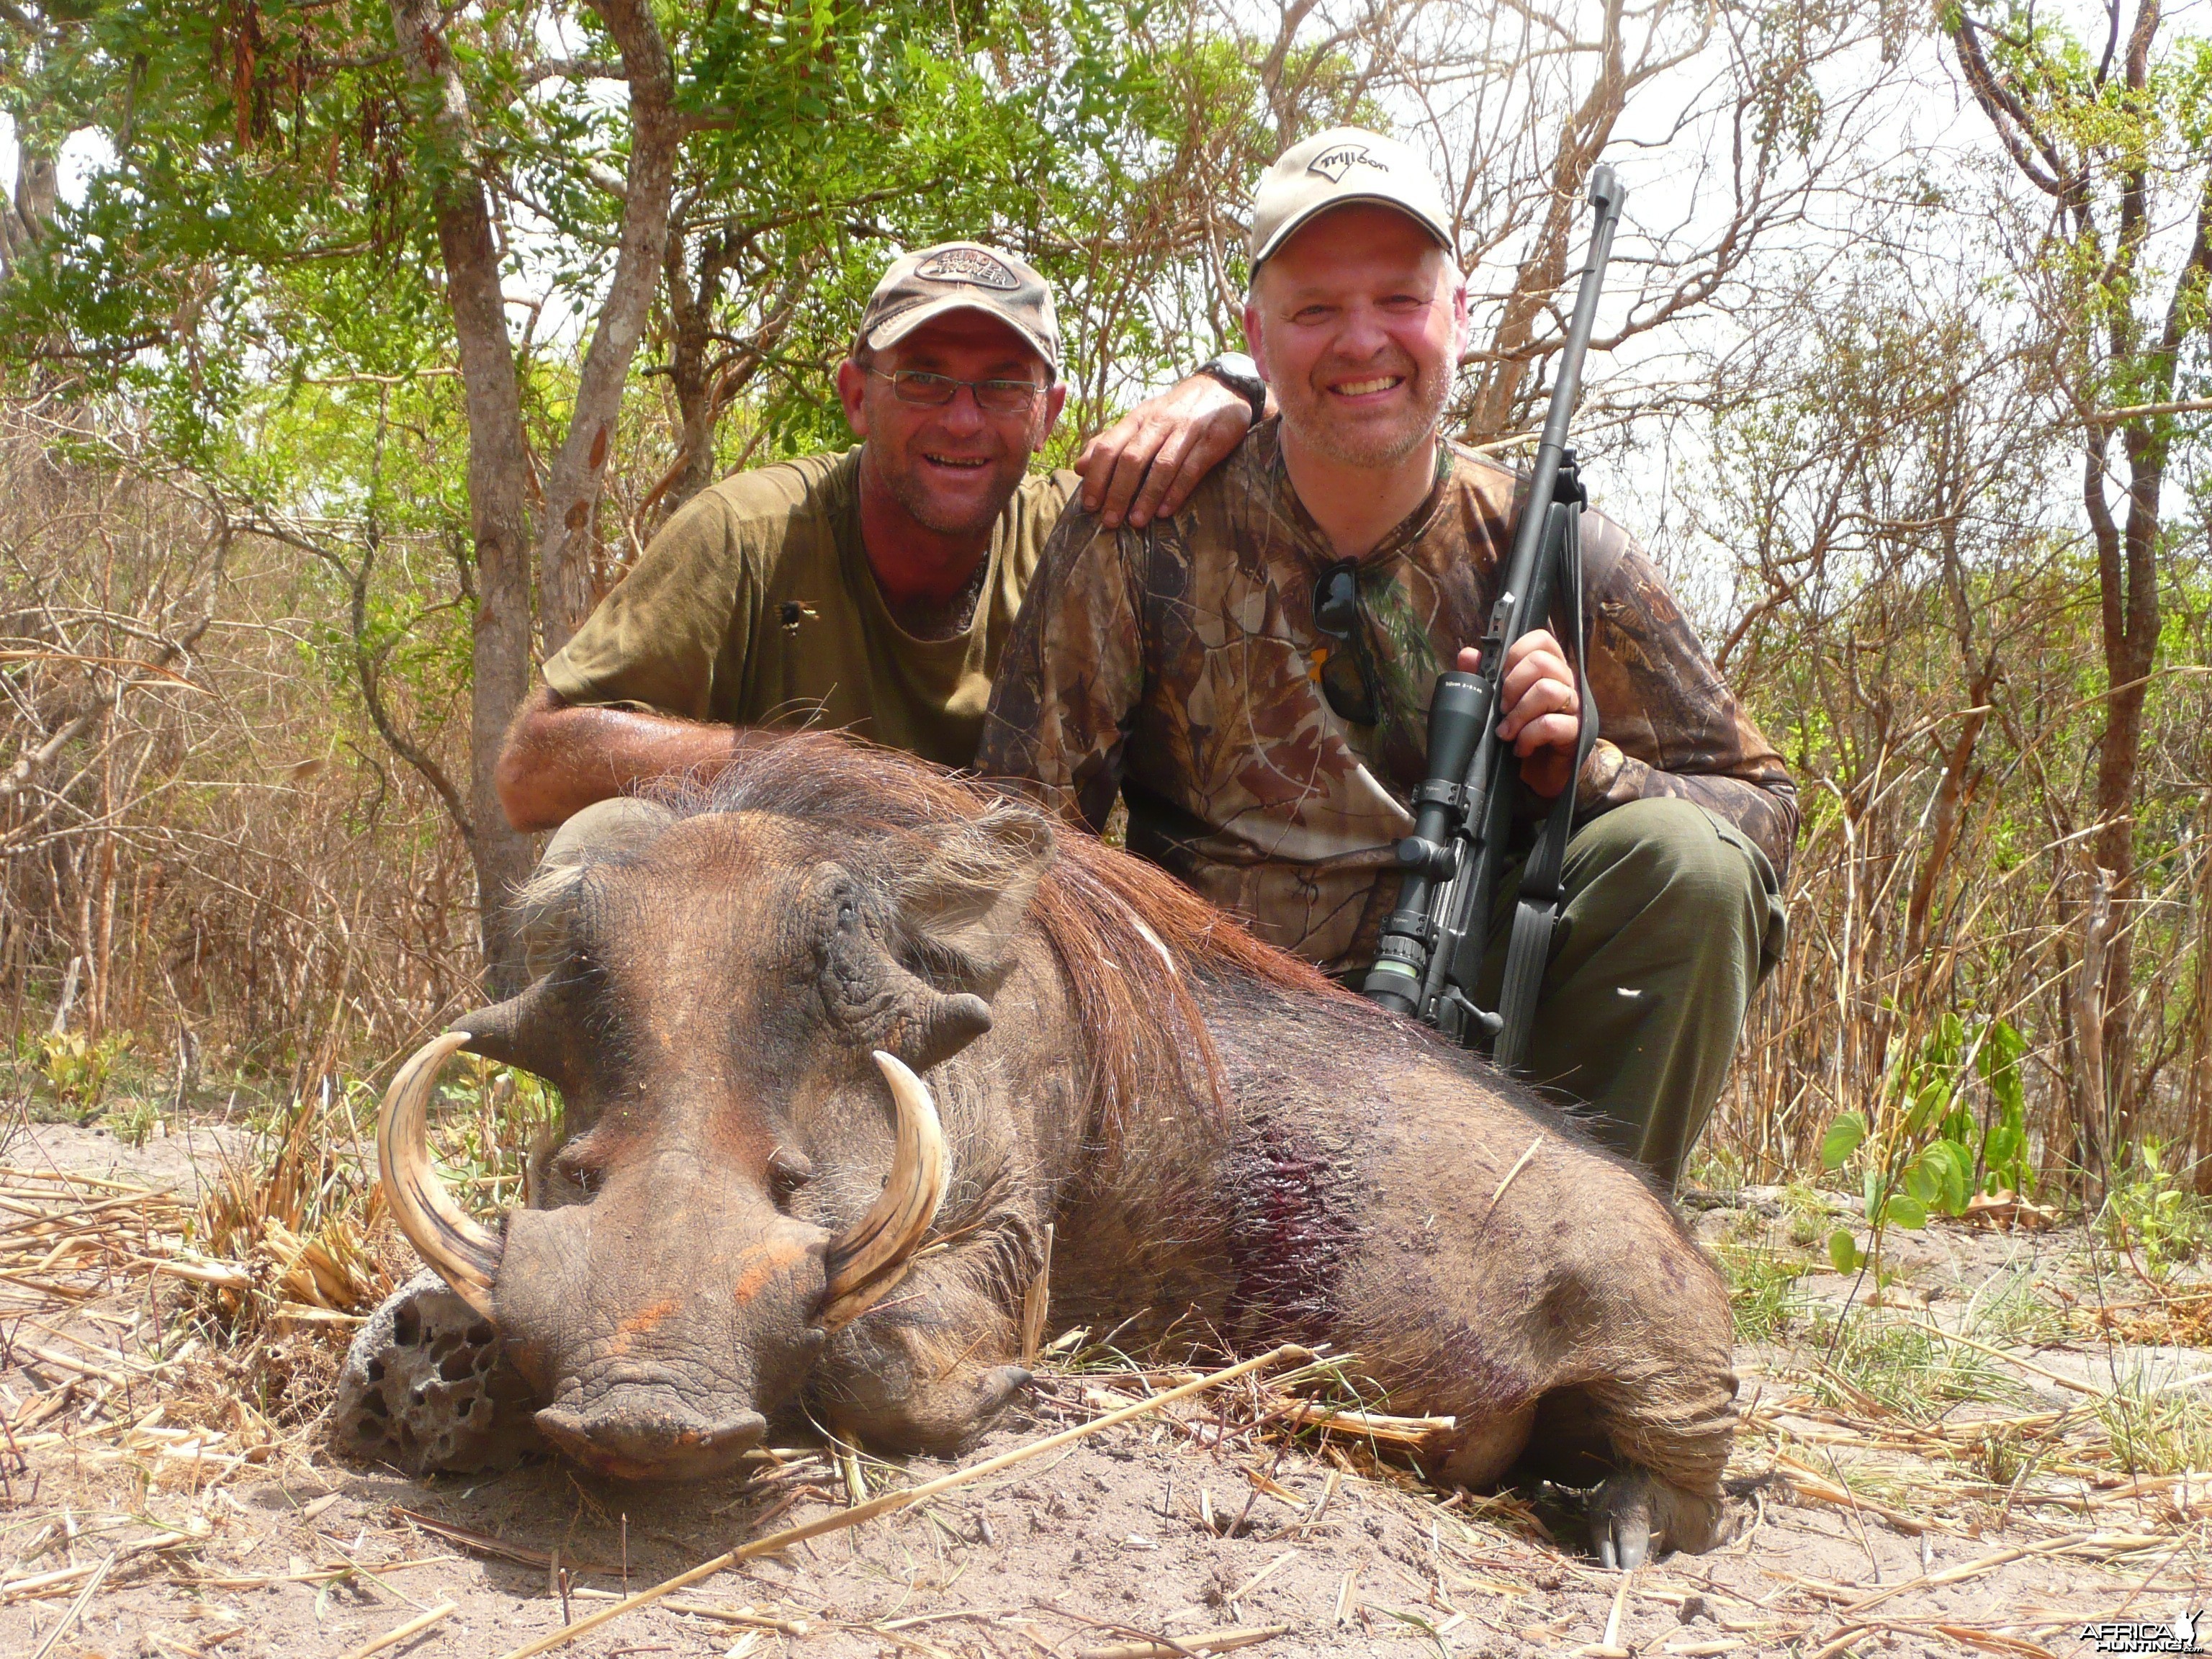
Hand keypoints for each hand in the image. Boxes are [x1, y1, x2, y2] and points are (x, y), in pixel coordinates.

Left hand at [1075, 374, 1254, 528]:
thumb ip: (1111, 442)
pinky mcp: (1212, 441)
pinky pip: (1191, 469)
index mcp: (1138, 419)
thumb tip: (1080, 467)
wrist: (1223, 388)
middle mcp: (1159, 422)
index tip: (1090, 505)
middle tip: (1110, 520)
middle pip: (1131, 458)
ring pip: (1161, 465)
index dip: (1097, 477)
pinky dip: (1176, 492)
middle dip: (1117, 492)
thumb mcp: (1141, 421)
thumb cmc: (1175, 412)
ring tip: (1135, 522)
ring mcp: (1186, 430)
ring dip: (1146, 496)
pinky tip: (1165, 512)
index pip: (1109, 447)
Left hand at [1457, 631, 1580, 798]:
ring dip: (1518, 714)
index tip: (1502, 676)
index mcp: (1548, 670)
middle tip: (1502, 708)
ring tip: (1508, 731)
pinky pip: (1550, 724)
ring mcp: (1573, 707)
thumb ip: (1484, 678)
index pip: (1541, 640)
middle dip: (1513, 685)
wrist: (1545, 774)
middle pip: (1543, 662)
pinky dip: (1528, 736)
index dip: (1517, 653)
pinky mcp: (1576, 732)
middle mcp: (1565, 683)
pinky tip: (1520, 747)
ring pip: (1548, 690)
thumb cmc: (1524, 733)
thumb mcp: (1500, 705)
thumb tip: (1468, 655)